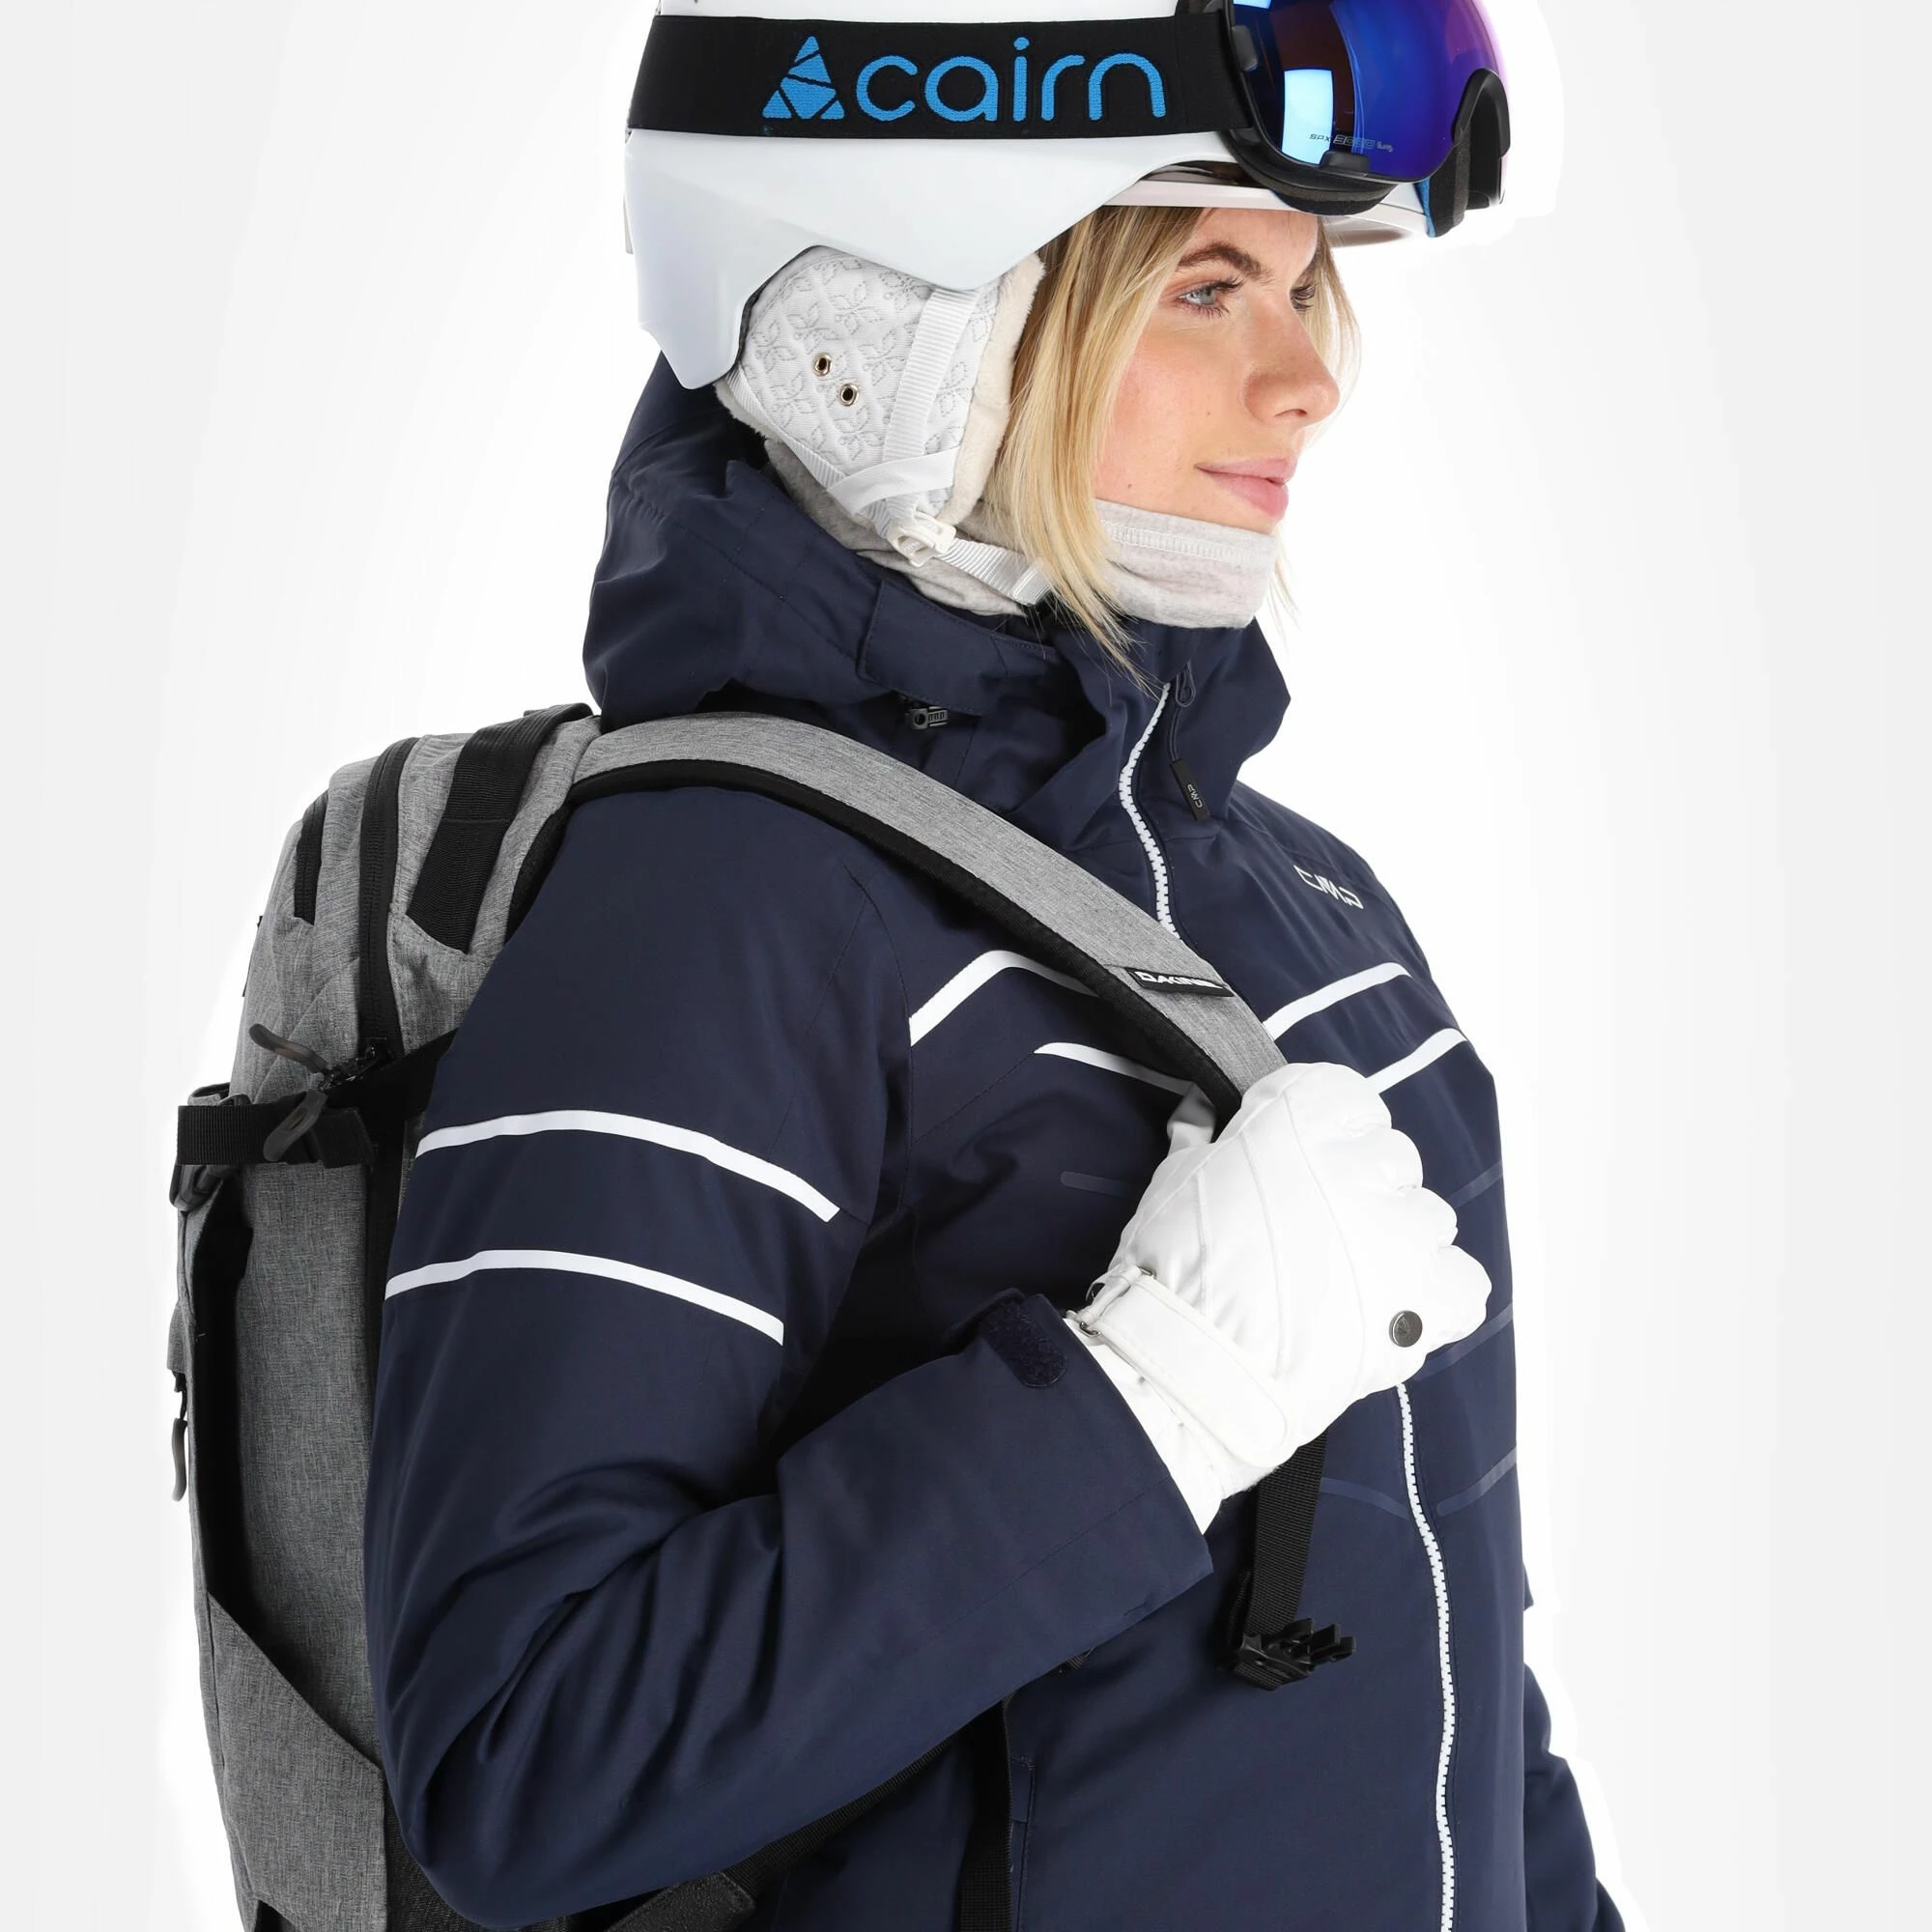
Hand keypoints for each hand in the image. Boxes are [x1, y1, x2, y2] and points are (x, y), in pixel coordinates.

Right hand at [1066, 1062, 1491, 1524]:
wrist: (1191, 1369)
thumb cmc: (1171, 1269)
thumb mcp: (1171, 1183)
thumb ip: (1202, 1143)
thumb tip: (1199, 1116)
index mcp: (1300, 1121)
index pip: (1346, 1097)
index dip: (1322, 1131)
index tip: (1294, 1161)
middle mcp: (1362, 1167)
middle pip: (1391, 1157)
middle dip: (1359, 1188)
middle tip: (1314, 1232)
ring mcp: (1403, 1236)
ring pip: (1428, 1219)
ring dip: (1396, 1244)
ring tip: (1346, 1284)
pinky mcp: (1426, 1304)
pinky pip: (1463, 1284)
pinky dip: (1434, 1298)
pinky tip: (1390, 1313)